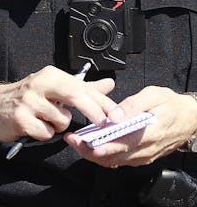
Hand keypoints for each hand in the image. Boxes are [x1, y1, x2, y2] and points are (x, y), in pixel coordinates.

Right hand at [0, 65, 115, 141]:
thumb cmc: (25, 97)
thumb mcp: (52, 88)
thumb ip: (82, 88)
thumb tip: (108, 85)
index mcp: (50, 75)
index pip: (82, 87)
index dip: (103, 102)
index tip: (118, 115)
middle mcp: (39, 85)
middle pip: (75, 96)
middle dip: (94, 112)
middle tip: (105, 123)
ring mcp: (28, 102)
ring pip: (62, 121)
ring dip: (58, 125)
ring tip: (44, 119)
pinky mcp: (20, 120)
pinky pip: (46, 133)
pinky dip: (44, 134)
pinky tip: (33, 126)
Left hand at [64, 86, 196, 167]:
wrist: (190, 119)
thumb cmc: (171, 106)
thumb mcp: (154, 96)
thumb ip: (133, 105)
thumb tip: (115, 115)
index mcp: (147, 135)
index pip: (119, 145)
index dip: (98, 146)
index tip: (81, 141)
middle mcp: (143, 150)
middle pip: (111, 157)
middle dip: (88, 150)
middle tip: (72, 140)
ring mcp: (141, 156)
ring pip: (113, 161)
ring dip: (93, 153)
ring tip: (76, 141)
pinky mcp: (139, 157)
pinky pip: (118, 160)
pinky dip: (102, 154)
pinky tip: (91, 144)